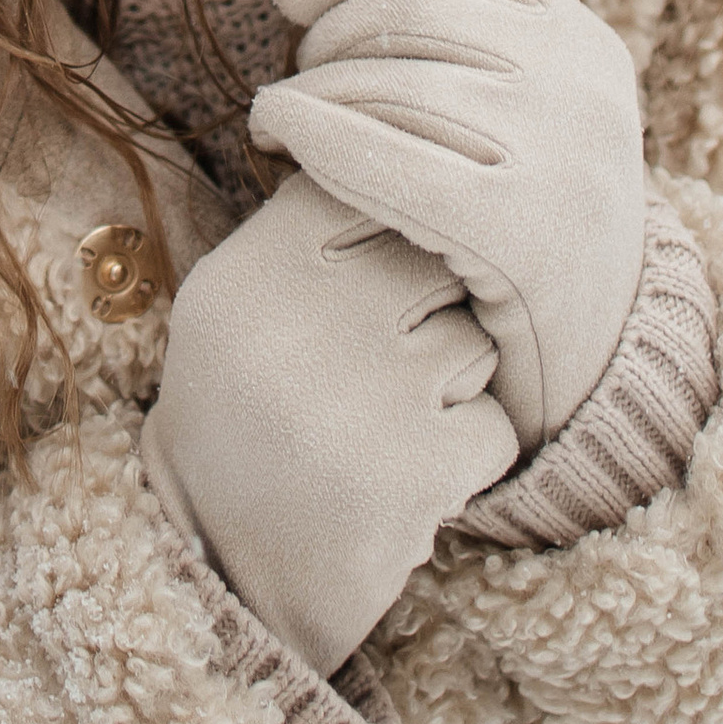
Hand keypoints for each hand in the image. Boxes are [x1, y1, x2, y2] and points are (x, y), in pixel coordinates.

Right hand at [141, 170, 519, 683]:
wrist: (226, 576)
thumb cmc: (249, 418)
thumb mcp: (243, 306)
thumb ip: (314, 232)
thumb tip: (424, 147)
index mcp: (249, 270)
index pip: (370, 185)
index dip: (391, 233)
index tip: (364, 288)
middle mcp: (296, 320)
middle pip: (436, 259)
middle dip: (428, 314)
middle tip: (372, 372)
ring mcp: (358, 394)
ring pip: (474, 341)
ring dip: (450, 390)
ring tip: (377, 428)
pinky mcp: (414, 471)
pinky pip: (496, 427)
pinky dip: (466, 460)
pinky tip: (402, 481)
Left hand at [250, 0, 646, 455]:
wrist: (596, 373)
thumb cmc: (526, 237)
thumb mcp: (527, 122)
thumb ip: (465, 51)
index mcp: (587, 44)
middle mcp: (586, 83)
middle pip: (418, 6)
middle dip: (330, 33)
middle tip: (290, 79)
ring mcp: (563, 155)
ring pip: (395, 78)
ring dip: (310, 89)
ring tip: (274, 121)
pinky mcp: (523, 231)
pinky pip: (389, 157)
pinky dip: (317, 132)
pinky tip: (279, 133)